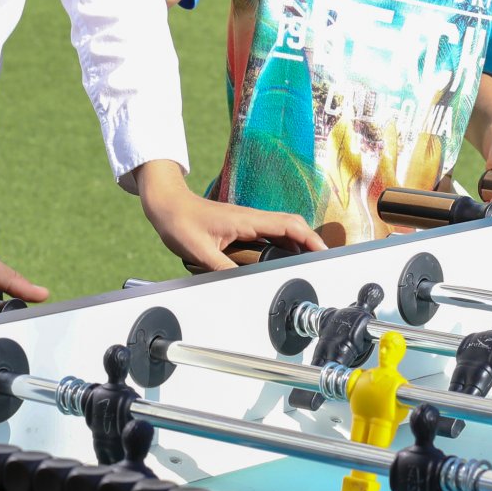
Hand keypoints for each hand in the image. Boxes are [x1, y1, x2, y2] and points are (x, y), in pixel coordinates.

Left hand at [136, 160, 325, 270]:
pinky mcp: (241, 225)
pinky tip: (281, 256)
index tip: (323, 251)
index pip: (288, 225)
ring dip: (298, 242)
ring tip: (307, 261)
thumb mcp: (200, 251)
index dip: (310, 238)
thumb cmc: (181, 221)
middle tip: (322, 259)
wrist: (168, 205)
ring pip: (282, 228)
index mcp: (247, 220)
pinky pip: (270, 232)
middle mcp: (251, 218)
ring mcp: (247, 221)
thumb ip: (222, 268)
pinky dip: (283, 242)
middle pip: (292, 225)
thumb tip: (241, 285)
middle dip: (310, 240)